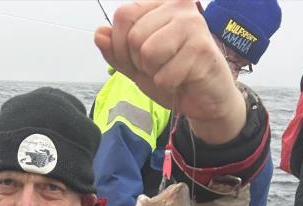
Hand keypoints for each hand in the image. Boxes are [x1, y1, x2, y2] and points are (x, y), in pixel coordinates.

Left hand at [94, 0, 245, 143]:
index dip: (120, 46)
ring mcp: (192, 23)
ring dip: (154, 73)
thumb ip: (116, 51)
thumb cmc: (172, 76)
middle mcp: (178, 5)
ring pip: (148, 52)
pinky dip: (168, 85)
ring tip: (170, 71)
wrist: (204, 98)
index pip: (123, 15)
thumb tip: (99, 33)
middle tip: (159, 67)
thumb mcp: (136, 65)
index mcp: (160, 3)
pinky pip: (164, 74)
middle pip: (134, 36)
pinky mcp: (201, 48)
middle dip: (139, 63)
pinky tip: (182, 79)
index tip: (138, 59)